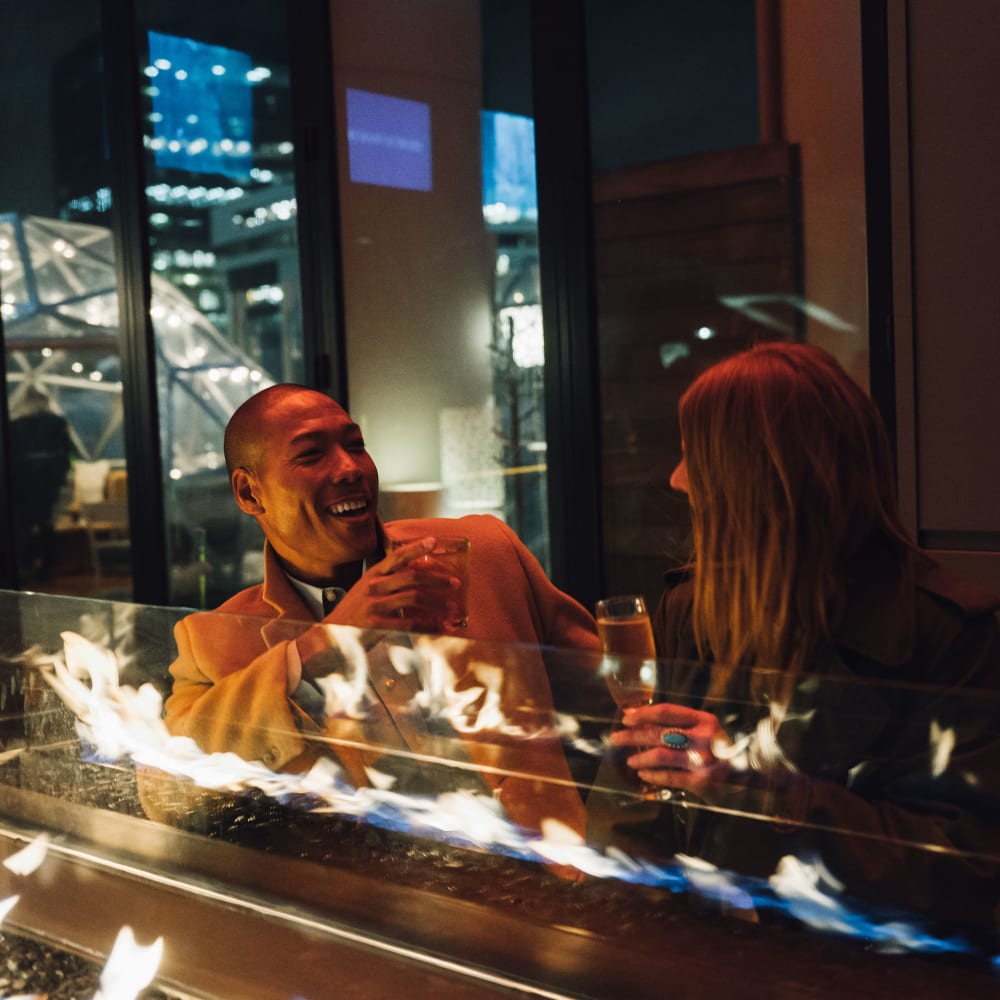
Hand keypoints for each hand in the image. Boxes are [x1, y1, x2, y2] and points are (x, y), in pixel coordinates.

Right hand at [327, 536, 463, 631]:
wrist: (331, 634)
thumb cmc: (355, 611)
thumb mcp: (367, 588)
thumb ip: (388, 580)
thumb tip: (419, 571)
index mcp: (373, 574)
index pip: (397, 556)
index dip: (416, 548)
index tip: (434, 541)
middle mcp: (373, 586)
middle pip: (412, 577)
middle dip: (437, 579)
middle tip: (455, 583)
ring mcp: (374, 605)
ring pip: (413, 598)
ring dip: (437, 602)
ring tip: (452, 606)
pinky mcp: (376, 625)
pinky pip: (409, 623)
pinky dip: (429, 625)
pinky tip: (441, 627)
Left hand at [610, 701, 731, 797]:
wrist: (747, 773)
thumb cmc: (717, 747)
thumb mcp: (703, 728)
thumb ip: (677, 723)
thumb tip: (635, 717)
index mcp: (703, 719)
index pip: (666, 711)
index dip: (643, 714)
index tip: (626, 718)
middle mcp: (704, 736)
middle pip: (659, 733)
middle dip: (633, 735)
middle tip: (616, 738)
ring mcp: (704, 758)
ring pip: (661, 755)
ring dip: (641, 757)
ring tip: (629, 760)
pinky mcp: (703, 781)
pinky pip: (671, 776)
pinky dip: (654, 775)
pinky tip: (643, 775)